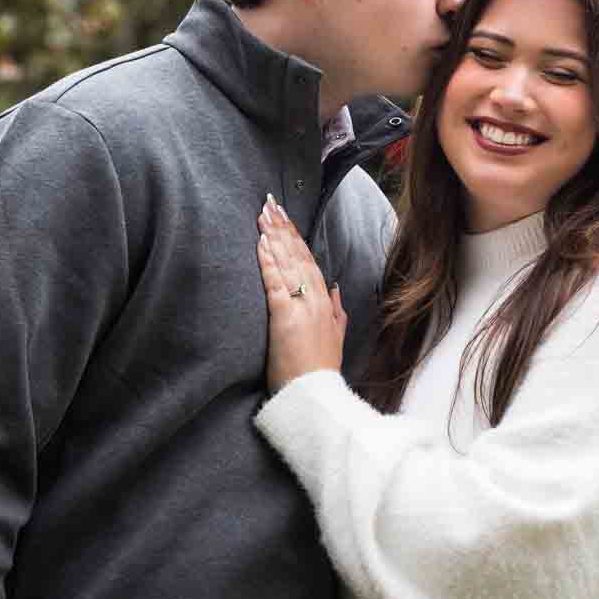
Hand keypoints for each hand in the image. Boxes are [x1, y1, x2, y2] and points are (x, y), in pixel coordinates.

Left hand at [257, 196, 346, 391]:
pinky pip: (274, 281)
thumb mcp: (337, 336)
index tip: (285, 218)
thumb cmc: (320, 370)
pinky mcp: (284, 314)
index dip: (296, 238)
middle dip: (282, 227)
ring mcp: (301, 304)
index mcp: (327, 301)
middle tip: (269, 203)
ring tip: (262, 215)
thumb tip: (336, 288)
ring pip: (286, 261)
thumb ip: (338, 310)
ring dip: (273, 236)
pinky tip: (260, 243)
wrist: (315, 394)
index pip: (309, 261)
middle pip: (297, 254)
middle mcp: (316, 297)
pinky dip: (267, 260)